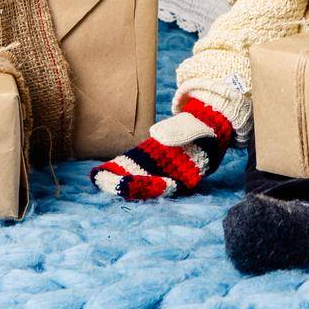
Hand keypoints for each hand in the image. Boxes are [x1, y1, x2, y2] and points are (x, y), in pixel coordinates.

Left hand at [91, 94, 235, 199]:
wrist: (210, 121)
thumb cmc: (207, 125)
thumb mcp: (197, 126)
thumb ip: (178, 132)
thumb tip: (156, 135)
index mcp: (187, 173)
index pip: (164, 185)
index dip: (145, 186)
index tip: (126, 185)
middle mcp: (174, 176)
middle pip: (147, 186)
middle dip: (124, 186)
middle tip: (103, 183)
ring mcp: (163, 170)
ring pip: (139, 179)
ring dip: (118, 181)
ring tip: (98, 179)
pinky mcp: (155, 162)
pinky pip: (136, 169)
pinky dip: (121, 171)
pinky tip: (104, 170)